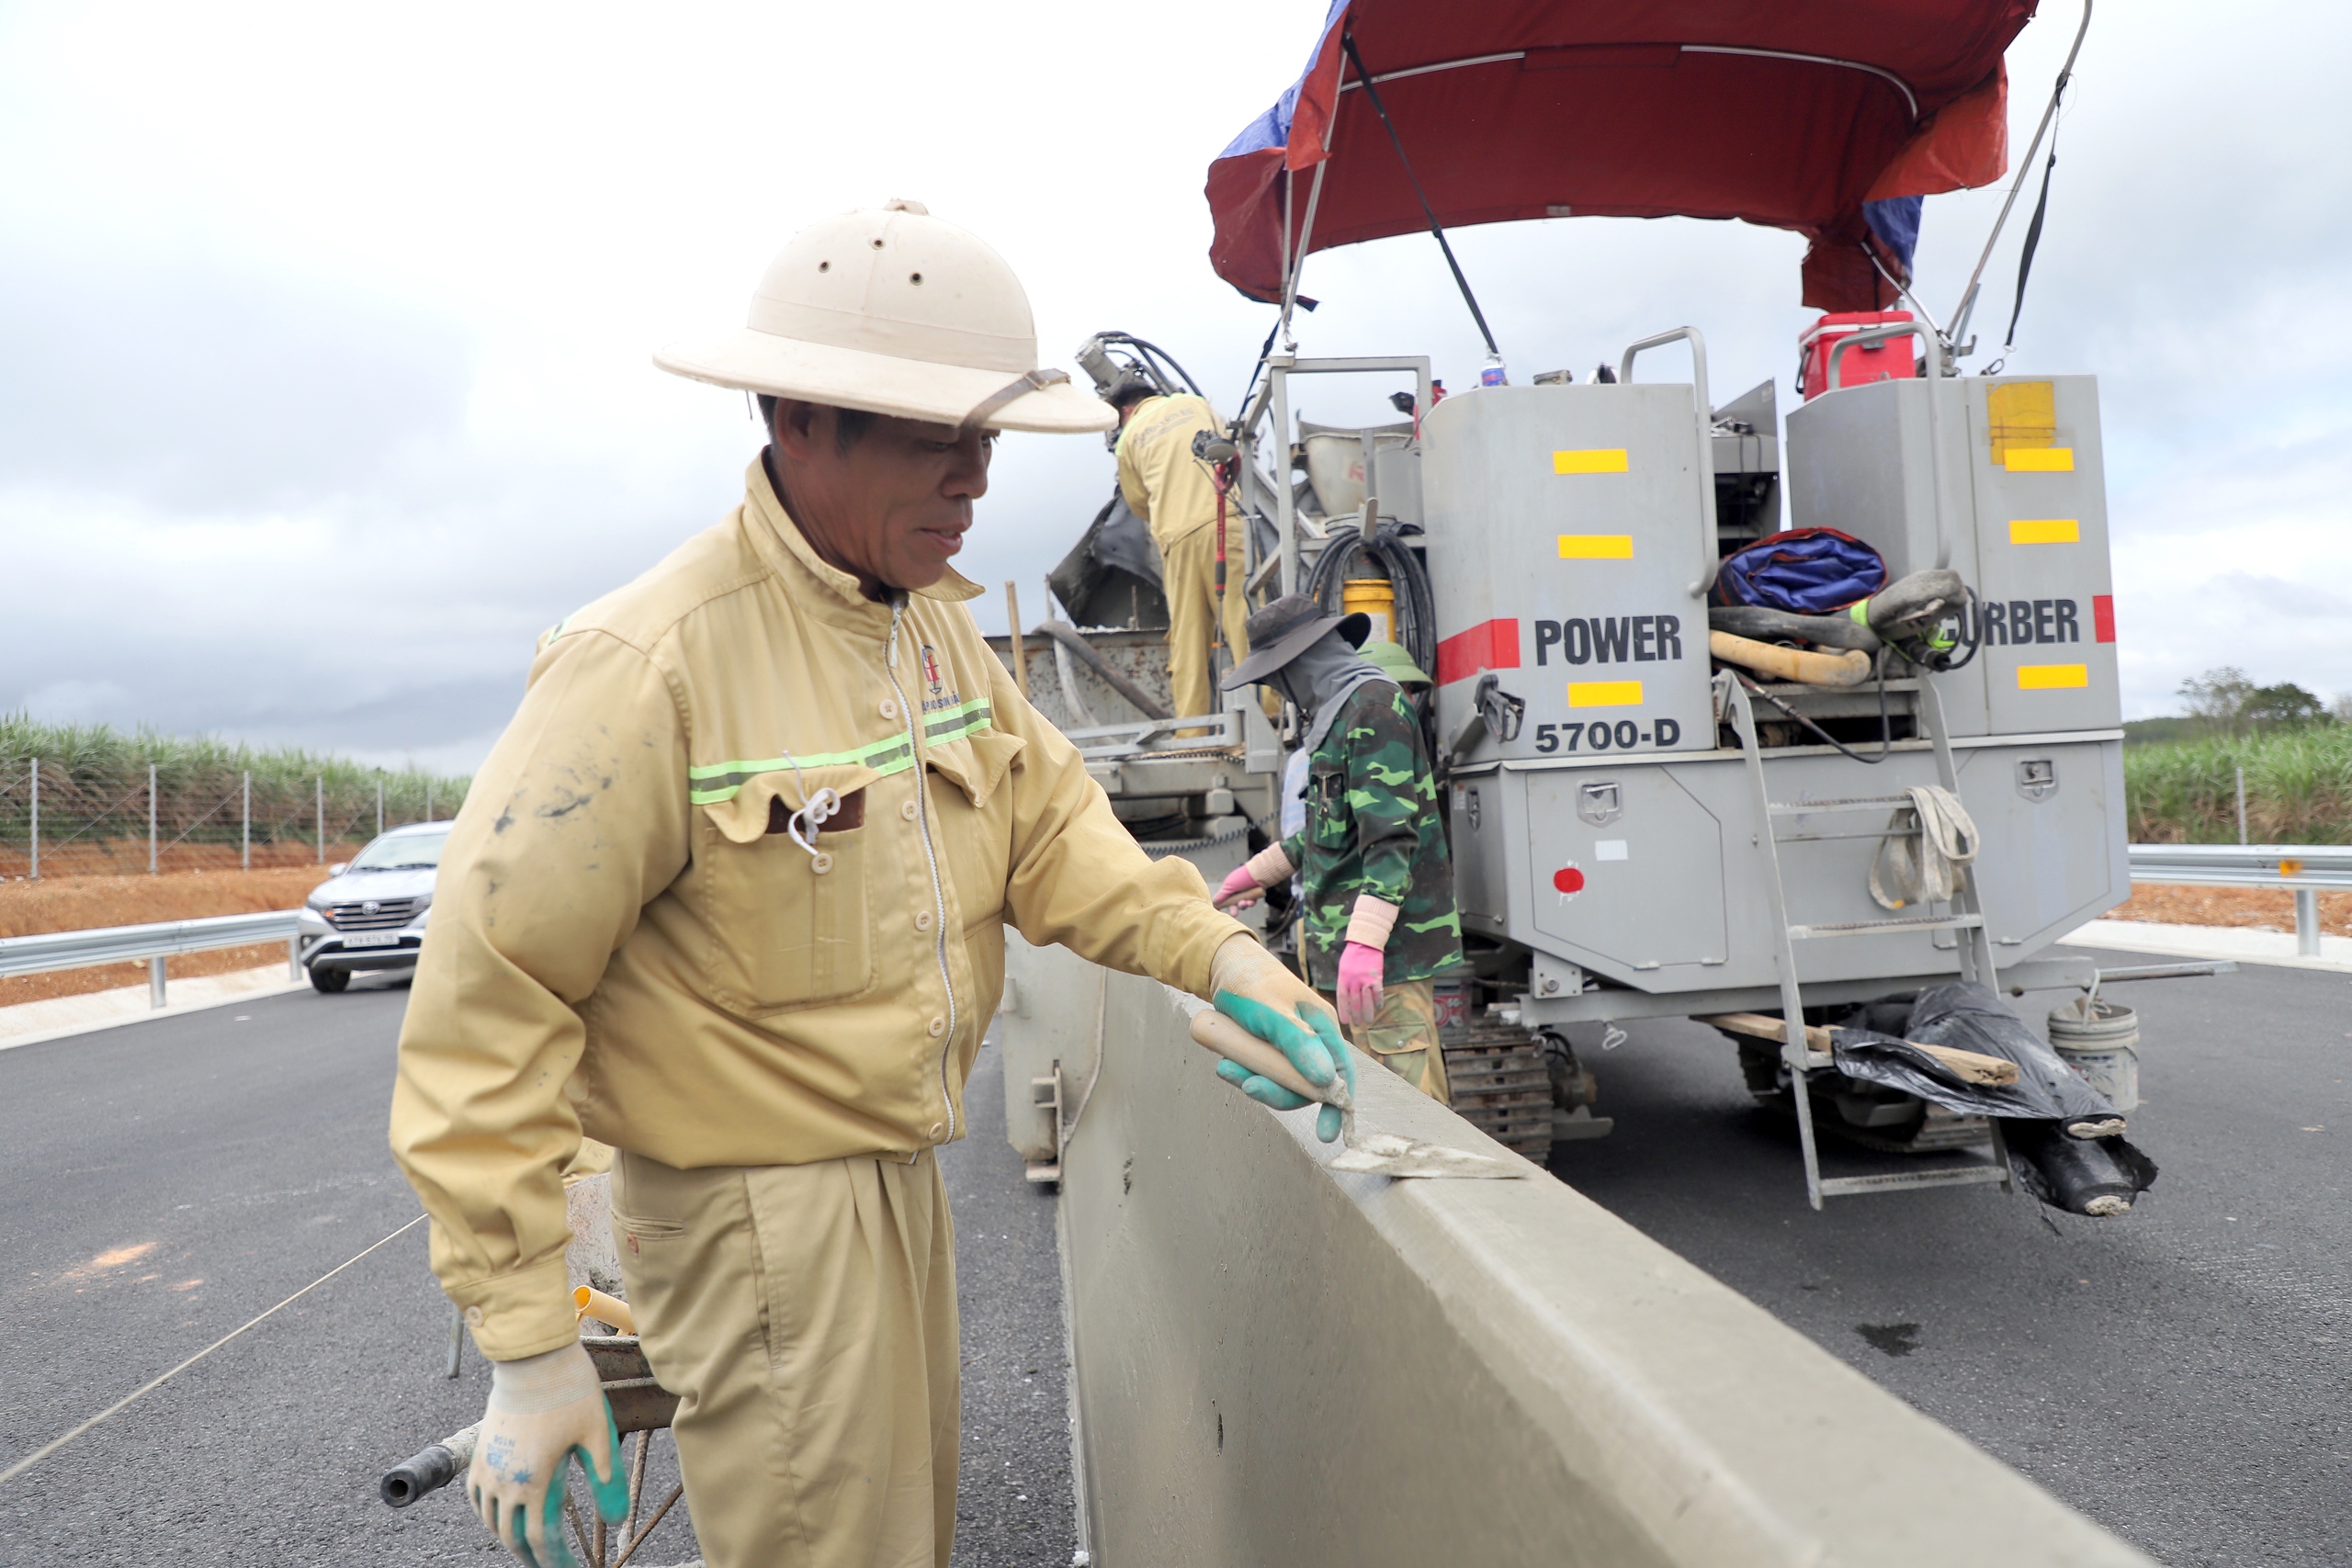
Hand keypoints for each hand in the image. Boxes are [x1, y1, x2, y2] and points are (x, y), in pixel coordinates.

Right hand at [469, 1341, 629, 1566]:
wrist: (534, 1358)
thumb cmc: (571, 1392)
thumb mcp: (598, 1435)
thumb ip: (607, 1481)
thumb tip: (617, 1520)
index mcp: (535, 1481)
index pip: (542, 1540)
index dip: (557, 1562)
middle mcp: (506, 1482)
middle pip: (514, 1538)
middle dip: (534, 1558)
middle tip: (553, 1565)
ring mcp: (488, 1468)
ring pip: (492, 1522)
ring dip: (511, 1540)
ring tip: (531, 1548)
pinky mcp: (480, 1453)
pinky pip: (477, 1498)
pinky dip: (489, 1515)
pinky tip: (503, 1517)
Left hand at [1206, 934, 1354, 1142]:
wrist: (1221, 967)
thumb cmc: (1253, 982)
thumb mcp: (1274, 1012)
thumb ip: (1299, 1044)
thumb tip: (1326, 1081)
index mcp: (1323, 1028)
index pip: (1341, 1073)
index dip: (1337, 1105)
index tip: (1327, 1134)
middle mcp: (1311, 1041)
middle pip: (1306, 1085)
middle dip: (1278, 1092)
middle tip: (1249, 1087)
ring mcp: (1287, 1048)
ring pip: (1280, 1083)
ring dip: (1255, 1082)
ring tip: (1227, 1069)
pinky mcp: (1266, 1052)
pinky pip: (1261, 1075)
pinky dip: (1244, 1075)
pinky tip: (1225, 1065)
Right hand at [1214, 864, 1262, 910]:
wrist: (1259, 874)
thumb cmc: (1242, 878)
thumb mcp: (1229, 886)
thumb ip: (1222, 895)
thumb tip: (1213, 902)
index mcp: (1229, 888)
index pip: (1224, 898)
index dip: (1223, 904)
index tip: (1221, 910)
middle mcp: (1237, 891)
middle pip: (1234, 903)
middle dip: (1234, 909)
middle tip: (1234, 914)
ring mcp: (1246, 893)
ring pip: (1243, 904)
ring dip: (1243, 905)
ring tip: (1244, 903)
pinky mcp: (1254, 895)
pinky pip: (1251, 902)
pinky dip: (1250, 903)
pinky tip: (1251, 902)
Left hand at [1336, 940, 1384, 1027]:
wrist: (1365, 942)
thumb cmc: (1352, 956)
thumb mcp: (1343, 968)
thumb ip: (1344, 982)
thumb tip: (1346, 997)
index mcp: (1343, 979)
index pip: (1342, 999)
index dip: (1343, 1011)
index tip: (1345, 1022)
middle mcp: (1353, 981)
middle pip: (1354, 1002)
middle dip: (1355, 1015)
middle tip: (1357, 1024)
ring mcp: (1365, 980)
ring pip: (1366, 1001)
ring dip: (1367, 1012)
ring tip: (1368, 1021)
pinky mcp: (1376, 978)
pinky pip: (1378, 993)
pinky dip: (1378, 1001)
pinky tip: (1379, 1007)